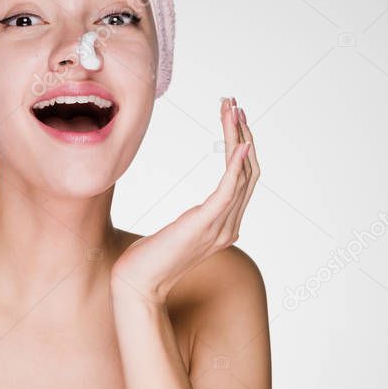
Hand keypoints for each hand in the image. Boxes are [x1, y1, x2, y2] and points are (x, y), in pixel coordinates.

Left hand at [111, 96, 259, 304]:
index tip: (233, 118)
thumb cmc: (150, 258)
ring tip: (233, 110)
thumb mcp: (179, 233)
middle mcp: (231, 225)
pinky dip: (236, 165)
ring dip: (239, 138)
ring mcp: (222, 227)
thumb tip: (195, 213)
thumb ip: (194, 222)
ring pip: (242, 174)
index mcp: (226, 226)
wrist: (138, 284)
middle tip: (234, 105)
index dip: (242, 147)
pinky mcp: (206, 224)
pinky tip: (240, 144)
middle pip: (249, 172)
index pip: (244, 180)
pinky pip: (229, 190)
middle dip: (244, 134)